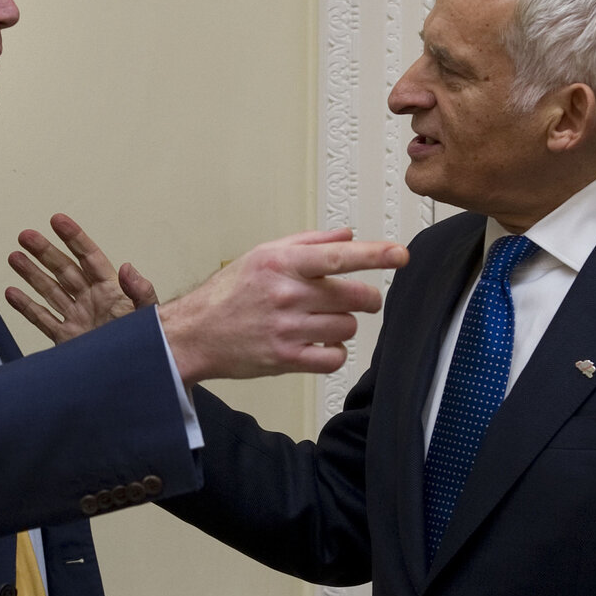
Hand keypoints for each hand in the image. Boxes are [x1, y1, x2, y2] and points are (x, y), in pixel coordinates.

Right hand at [6, 214, 157, 344]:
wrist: (135, 375)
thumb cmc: (149, 345)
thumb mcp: (149, 317)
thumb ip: (141, 292)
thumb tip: (127, 268)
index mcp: (111, 291)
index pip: (89, 257)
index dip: (73, 238)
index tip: (57, 220)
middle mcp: (92, 301)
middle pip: (64, 270)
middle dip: (44, 252)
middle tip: (26, 236)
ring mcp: (78, 319)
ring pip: (50, 291)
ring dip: (31, 274)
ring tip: (14, 257)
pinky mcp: (67, 340)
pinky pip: (43, 320)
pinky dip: (26, 307)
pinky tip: (12, 293)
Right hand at [158, 229, 408, 383]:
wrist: (195, 333)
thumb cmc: (229, 292)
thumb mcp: (263, 255)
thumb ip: (308, 243)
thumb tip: (347, 235)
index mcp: (281, 264)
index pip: (338, 256)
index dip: (374, 255)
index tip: (400, 254)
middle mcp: (286, 294)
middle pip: (354, 296)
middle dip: (364, 298)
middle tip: (357, 298)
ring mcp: (287, 329)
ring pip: (347, 327)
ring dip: (343, 324)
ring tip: (322, 321)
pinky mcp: (286, 359)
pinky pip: (334, 358)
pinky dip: (334, 352)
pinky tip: (319, 343)